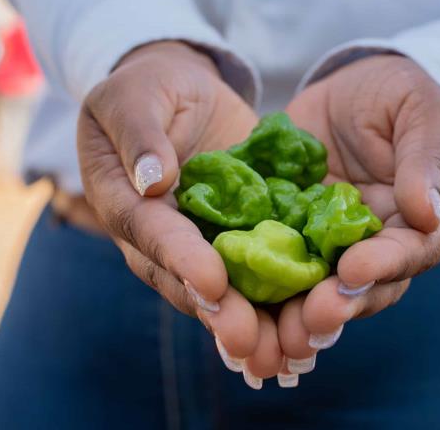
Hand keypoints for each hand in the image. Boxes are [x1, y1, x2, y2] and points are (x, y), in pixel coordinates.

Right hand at [76, 41, 278, 375]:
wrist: (181, 91)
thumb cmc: (147, 87)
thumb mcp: (132, 96)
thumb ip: (139, 133)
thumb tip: (153, 180)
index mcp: (124, 205)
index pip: (152, 235)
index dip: (181, 260)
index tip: (214, 283)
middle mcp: (162, 238)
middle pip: (189, 282)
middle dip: (221, 314)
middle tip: (251, 342)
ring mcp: (202, 242)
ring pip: (227, 290)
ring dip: (255, 323)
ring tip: (286, 352)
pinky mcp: (241, 235)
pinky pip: (261, 268)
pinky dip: (284, 297)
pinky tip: (315, 320)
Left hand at [276, 54, 439, 368]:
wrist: (350, 87)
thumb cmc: (400, 96)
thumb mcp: (422, 112)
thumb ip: (426, 159)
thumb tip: (426, 213)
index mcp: (416, 223)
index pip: (408, 254)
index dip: (383, 266)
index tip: (352, 271)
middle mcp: (373, 246)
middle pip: (361, 289)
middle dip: (335, 307)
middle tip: (308, 321)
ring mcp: (327, 244)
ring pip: (314, 289)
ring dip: (296, 314)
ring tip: (274, 334)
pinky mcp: (286, 232)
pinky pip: (270, 260)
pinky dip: (255, 284)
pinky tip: (232, 298)